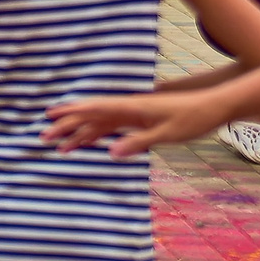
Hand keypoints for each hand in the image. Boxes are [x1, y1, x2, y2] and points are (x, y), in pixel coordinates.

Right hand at [45, 86, 232, 157]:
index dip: (71, 113)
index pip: (95, 109)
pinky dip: (97, 136)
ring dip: (80, 133)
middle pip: (91, 116)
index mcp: (132, 107)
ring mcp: (133, 115)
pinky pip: (112, 128)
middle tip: (44, 136)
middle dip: (68, 125)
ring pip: (99, 124)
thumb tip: (109, 152)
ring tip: (60, 146)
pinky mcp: (141, 121)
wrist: (214, 107)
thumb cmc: (193, 118)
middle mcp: (128, 109)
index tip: (50, 116)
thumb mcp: (167, 133)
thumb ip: (138, 142)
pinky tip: (88, 144)